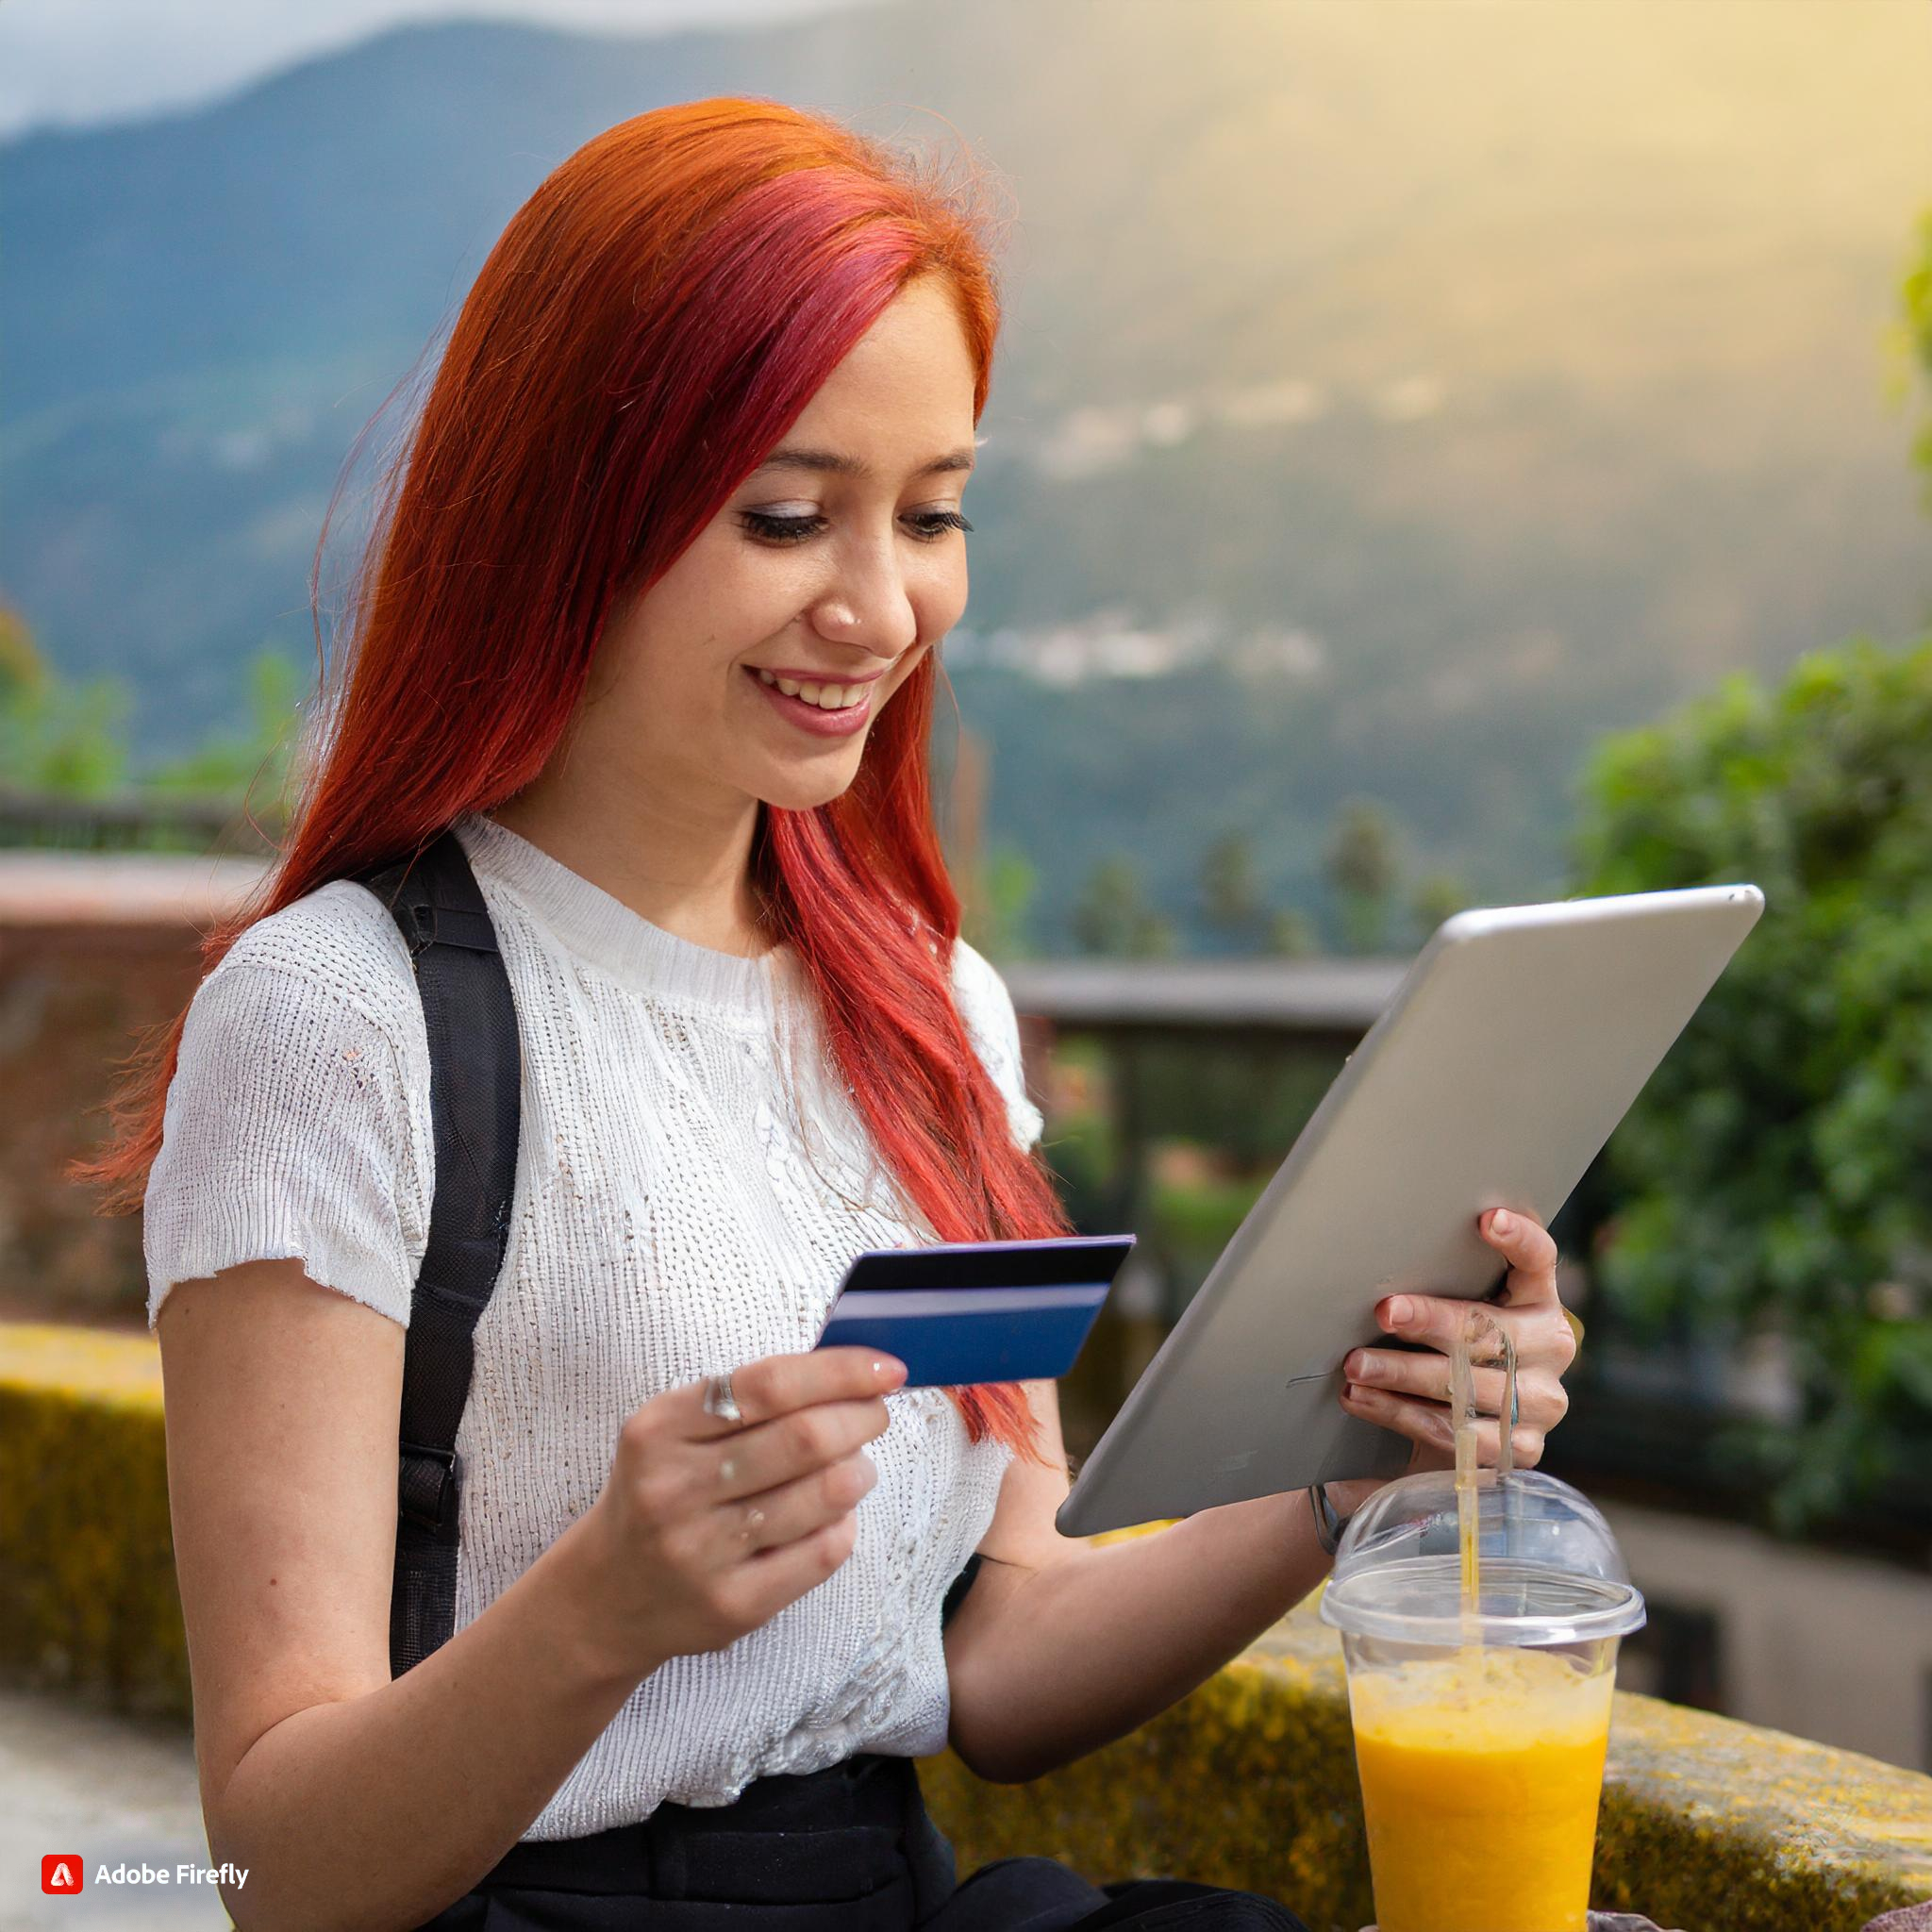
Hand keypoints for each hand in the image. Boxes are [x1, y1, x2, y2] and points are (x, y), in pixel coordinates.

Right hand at [575, 1345, 907, 1672]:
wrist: (607, 1595)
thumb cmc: (663, 1491)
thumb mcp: (675, 1431)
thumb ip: (748, 1399)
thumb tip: (850, 1372)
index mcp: (659, 1429)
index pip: (769, 1384)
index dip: (840, 1372)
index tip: (884, 1368)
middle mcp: (674, 1489)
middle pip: (804, 1439)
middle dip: (861, 1418)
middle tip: (876, 1413)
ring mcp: (701, 1552)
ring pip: (823, 1496)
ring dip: (860, 1471)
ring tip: (857, 1465)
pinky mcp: (732, 1605)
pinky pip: (822, 1552)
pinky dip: (845, 1524)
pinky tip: (835, 1515)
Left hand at [1336, 1207, 1575, 1480]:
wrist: (1460, 1429)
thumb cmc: (1449, 1351)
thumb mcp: (1454, 1315)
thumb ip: (1440, 1287)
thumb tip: (1373, 1256)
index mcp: (1539, 1302)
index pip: (1539, 1260)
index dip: (1518, 1239)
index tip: (1486, 1219)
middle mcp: (1551, 1348)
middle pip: (1491, 1330)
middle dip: (1431, 1321)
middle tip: (1384, 1312)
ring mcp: (1541, 1403)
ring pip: (1466, 1385)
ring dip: (1402, 1374)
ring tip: (1356, 1365)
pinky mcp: (1519, 1448)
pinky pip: (1454, 1429)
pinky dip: (1401, 1413)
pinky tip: (1365, 1401)